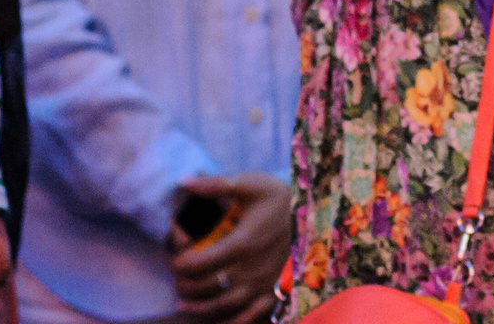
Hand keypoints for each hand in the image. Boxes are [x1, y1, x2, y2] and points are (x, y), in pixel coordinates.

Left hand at [168, 172, 294, 323]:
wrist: (317, 218)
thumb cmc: (282, 201)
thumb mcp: (253, 185)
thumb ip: (217, 185)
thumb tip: (185, 183)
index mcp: (243, 243)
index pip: (199, 263)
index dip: (180, 264)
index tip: (175, 258)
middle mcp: (251, 270)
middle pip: (206, 287)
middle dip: (184, 284)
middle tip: (178, 277)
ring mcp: (263, 286)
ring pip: (222, 307)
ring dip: (198, 307)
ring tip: (184, 301)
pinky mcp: (274, 295)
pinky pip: (248, 318)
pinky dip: (228, 323)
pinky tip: (214, 321)